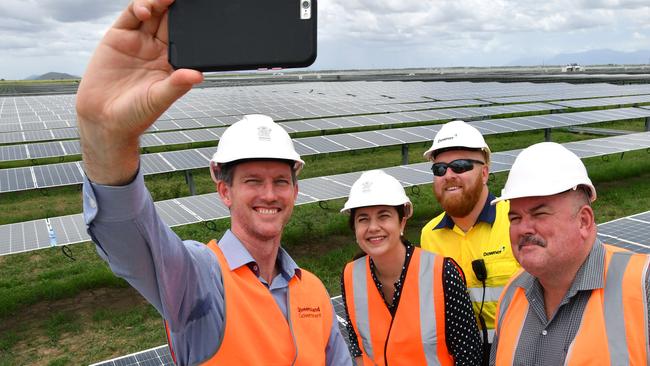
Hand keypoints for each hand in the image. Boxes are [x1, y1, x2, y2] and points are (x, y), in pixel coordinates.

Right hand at [77, 0, 202, 184]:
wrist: (104, 120)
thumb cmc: (135, 115)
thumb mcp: (159, 100)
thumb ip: (177, 85)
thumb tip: (198, 75)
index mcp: (173, 62)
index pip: (186, 37)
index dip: (192, 23)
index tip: (201, 11)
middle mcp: (157, 49)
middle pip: (170, 19)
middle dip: (177, 7)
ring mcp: (138, 42)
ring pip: (152, 13)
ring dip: (159, 2)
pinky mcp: (118, 38)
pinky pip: (130, 16)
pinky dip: (138, 7)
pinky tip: (145, 9)